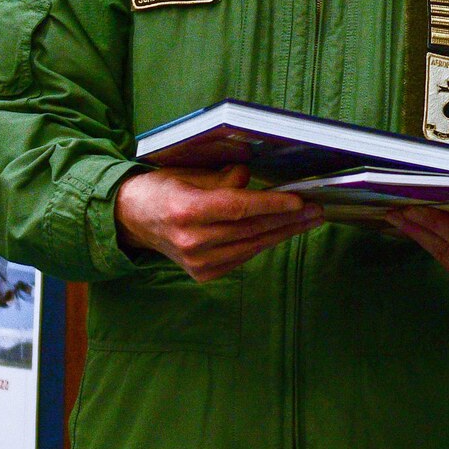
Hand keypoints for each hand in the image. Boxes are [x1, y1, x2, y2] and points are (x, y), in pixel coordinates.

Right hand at [114, 166, 321, 281]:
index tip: (299, 200)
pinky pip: (243, 257)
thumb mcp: (189, 174)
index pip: (238, 208)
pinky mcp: (203, 274)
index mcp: (186, 211)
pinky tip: (282, 232)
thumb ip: (223, 179)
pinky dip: (263, 243)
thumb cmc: (163, 190)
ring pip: (252, 245)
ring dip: (283, 233)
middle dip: (289, 219)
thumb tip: (250, 179)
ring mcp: (197, 262)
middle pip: (251, 229)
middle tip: (316, 210)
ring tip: (308, 220)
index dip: (272, 204)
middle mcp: (191, 240)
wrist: (132, 221)